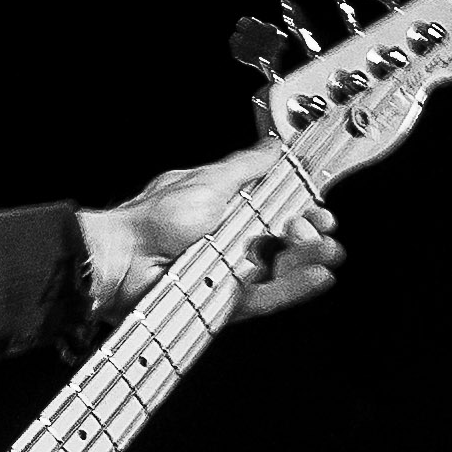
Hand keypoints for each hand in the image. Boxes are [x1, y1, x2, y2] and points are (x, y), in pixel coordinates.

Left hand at [84, 157, 343, 326]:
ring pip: (282, 268)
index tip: (320, 203)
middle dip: (310, 232)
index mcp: (228, 208)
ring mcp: (230, 272)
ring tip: (329, 252)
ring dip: (310, 259)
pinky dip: (295, 287)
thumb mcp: (208, 182)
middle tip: (320, 228)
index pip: (279, 206)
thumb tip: (275, 148)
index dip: (303, 205)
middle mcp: (231, 240)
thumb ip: (246, 167)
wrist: (122, 261)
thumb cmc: (154, 220)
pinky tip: (318, 276)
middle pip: (285, 239)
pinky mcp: (227, 303)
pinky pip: (269, 296)